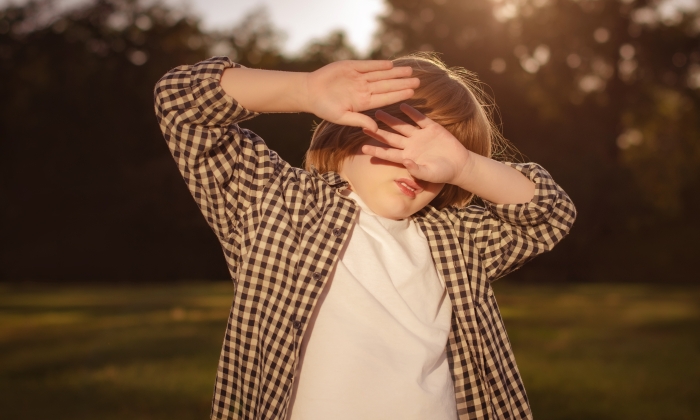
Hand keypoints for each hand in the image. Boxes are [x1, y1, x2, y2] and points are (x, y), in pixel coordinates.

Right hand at [304, 61, 419, 130]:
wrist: (309, 92)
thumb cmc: (324, 108)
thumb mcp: (342, 117)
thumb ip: (359, 120)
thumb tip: (375, 128)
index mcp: (363, 102)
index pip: (385, 98)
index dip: (398, 95)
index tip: (412, 93)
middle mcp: (364, 89)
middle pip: (387, 86)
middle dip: (402, 83)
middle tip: (418, 81)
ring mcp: (358, 78)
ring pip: (380, 74)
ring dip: (395, 72)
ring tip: (409, 70)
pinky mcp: (351, 67)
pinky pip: (367, 65)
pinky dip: (378, 65)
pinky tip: (390, 64)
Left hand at [360, 103, 471, 184]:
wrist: (459, 165)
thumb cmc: (443, 173)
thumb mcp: (430, 174)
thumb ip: (417, 169)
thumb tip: (405, 161)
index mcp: (408, 157)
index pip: (388, 154)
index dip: (376, 151)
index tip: (363, 149)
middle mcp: (411, 146)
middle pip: (391, 137)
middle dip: (378, 132)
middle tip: (364, 125)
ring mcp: (420, 136)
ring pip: (402, 126)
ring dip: (390, 120)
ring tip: (378, 112)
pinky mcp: (432, 128)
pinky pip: (420, 119)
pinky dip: (412, 112)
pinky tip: (403, 105)